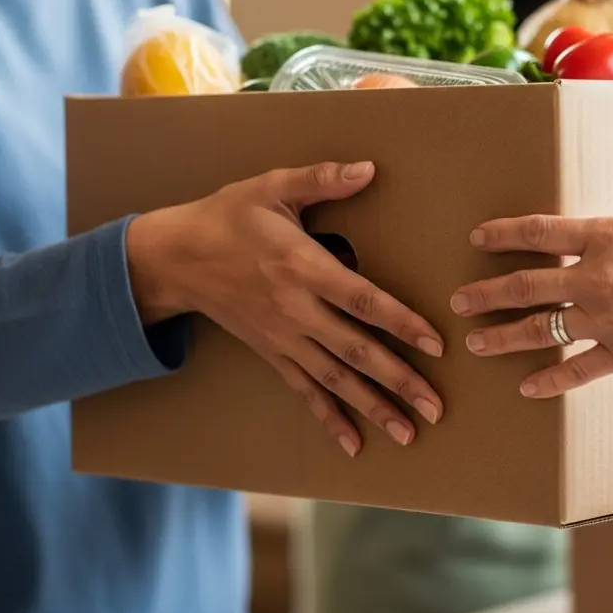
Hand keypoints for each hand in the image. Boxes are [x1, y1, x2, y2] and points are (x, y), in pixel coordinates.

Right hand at [127, 162, 443, 457]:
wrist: (175, 256)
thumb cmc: (228, 216)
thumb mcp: (272, 186)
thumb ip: (322, 179)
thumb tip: (369, 168)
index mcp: (302, 267)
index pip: (362, 300)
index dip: (401, 322)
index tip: (436, 343)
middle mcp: (296, 310)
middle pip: (355, 350)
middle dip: (398, 380)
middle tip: (436, 408)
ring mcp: (283, 337)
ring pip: (335, 379)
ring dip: (373, 407)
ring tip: (409, 432)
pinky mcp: (271, 352)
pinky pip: (305, 389)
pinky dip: (329, 417)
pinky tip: (353, 444)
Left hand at [450, 127, 612, 398]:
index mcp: (610, 236)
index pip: (542, 232)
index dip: (504, 233)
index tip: (477, 239)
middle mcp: (598, 278)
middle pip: (528, 285)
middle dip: (488, 293)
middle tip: (458, 301)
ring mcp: (608, 320)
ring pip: (542, 329)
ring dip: (504, 336)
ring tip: (474, 342)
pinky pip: (579, 370)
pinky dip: (551, 380)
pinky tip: (526, 387)